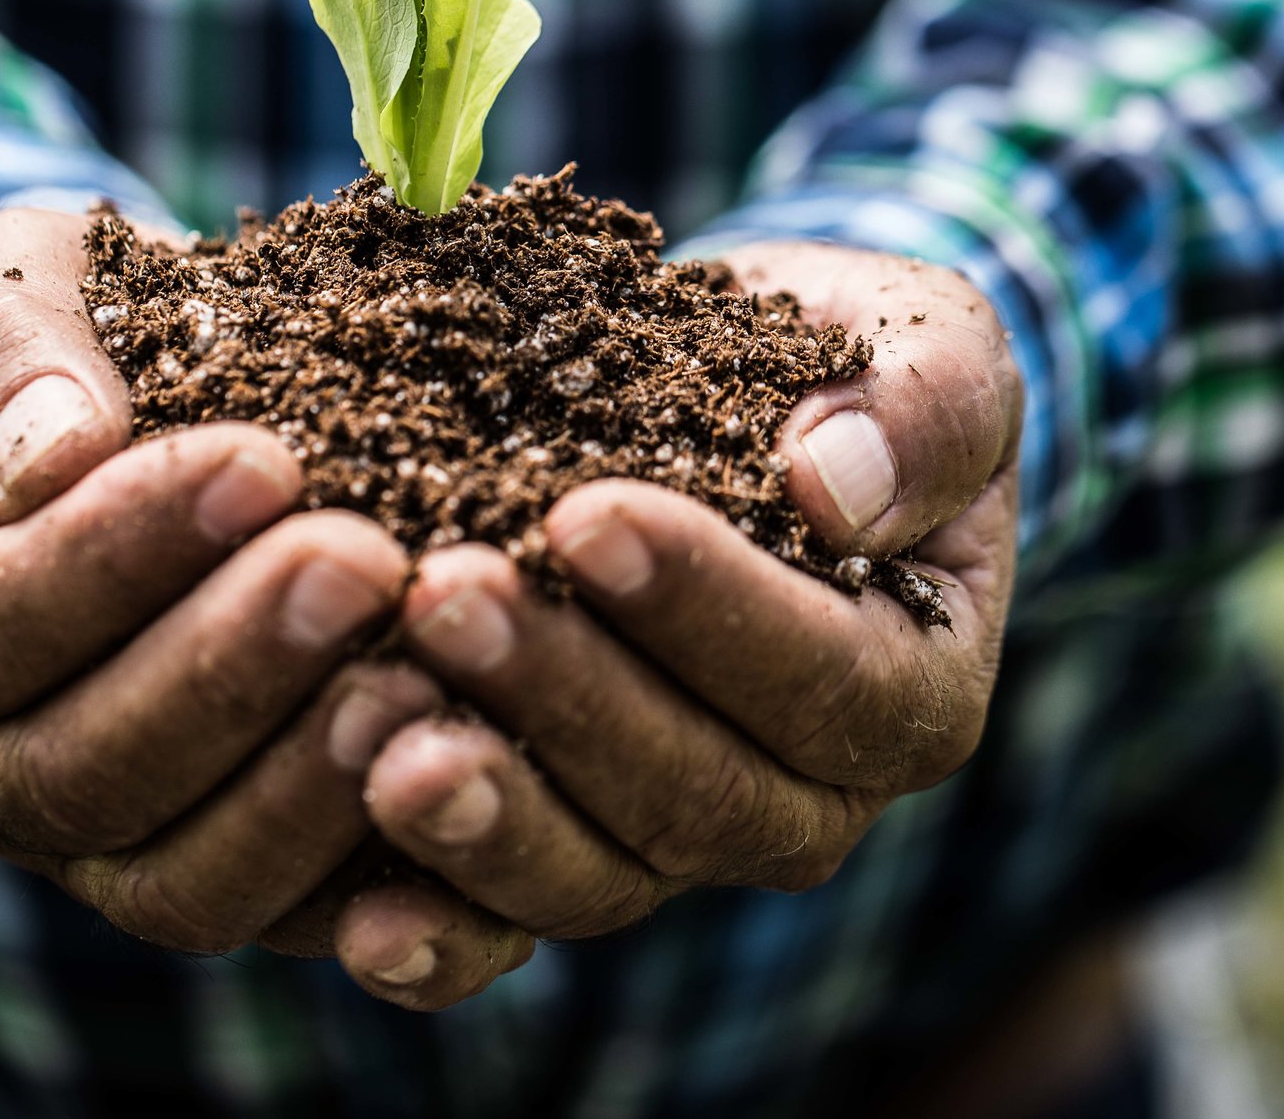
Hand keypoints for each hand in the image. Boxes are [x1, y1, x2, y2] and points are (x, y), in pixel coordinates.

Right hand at [0, 208, 441, 955]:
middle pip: (79, 774)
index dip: (112, 558)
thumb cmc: (70, 332)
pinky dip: (391, 875)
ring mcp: (98, 847)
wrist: (152, 403)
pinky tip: (474, 770)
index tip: (260, 460)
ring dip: (306, 788)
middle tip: (365, 561)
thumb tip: (50, 458)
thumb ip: (3, 354)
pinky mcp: (229, 876)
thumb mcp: (9, 285)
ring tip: (423, 675)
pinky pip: (300, 923)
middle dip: (230, 669)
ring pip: (184, 883)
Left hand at [339, 242, 1018, 1006]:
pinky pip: (502, 931)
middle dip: (562, 695)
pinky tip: (354, 919)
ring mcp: (677, 849)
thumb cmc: (842, 372)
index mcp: (913, 690)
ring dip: (486, 812)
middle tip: (441, 591)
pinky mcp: (566, 861)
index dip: (707, 608)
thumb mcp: (929, 346)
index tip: (587, 515)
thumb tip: (836, 488)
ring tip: (376, 731)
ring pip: (593, 875)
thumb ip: (926, 405)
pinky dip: (434, 936)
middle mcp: (805, 804)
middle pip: (693, 792)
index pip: (823, 676)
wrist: (742, 411)